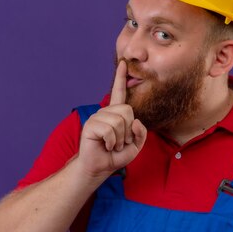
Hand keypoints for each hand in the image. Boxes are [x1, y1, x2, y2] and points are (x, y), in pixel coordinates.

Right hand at [77, 60, 146, 178]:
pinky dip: (112, 142)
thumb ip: (141, 133)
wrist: (99, 168)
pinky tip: (105, 145)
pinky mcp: (90, 125)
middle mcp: (106, 112)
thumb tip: (136, 121)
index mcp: (116, 113)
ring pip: (119, 121)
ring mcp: (97, 117)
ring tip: (112, 145)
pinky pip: (110, 130)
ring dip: (120, 139)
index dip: (120, 78)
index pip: (119, 93)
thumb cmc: (116, 155)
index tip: (123, 63)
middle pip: (127, 111)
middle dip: (129, 131)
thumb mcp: (136, 145)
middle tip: (120, 142)